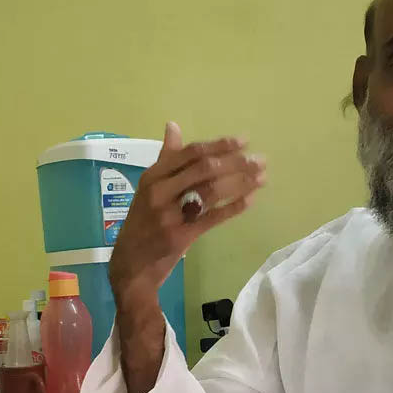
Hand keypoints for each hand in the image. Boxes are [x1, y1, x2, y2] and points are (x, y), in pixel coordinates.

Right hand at [108, 121, 265, 307]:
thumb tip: (173, 125)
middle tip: (260, 160)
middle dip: (236, 163)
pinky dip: (233, 207)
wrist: (130, 266)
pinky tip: (251, 199)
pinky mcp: (180, 236)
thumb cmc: (142, 224)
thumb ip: (165, 159)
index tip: (243, 140)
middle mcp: (160, 192)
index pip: (191, 154)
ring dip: (240, 183)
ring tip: (262, 177)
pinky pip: (212, 218)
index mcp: (153, 176)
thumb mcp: (148, 189)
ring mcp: (169, 215)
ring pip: (211, 192)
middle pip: (204, 169)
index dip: (219, 145)